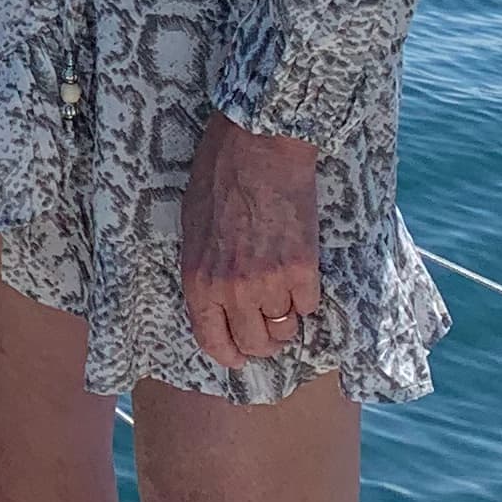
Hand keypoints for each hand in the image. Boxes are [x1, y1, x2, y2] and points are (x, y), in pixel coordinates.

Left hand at [181, 113, 323, 370]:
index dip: (229, 354)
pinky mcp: (302, 269)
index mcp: (199, 281)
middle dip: (264, 340)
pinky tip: (300, 269)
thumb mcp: (192, 228)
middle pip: (255, 343)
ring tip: (285, 292)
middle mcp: (232, 291)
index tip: (239, 357)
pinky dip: (307, 294)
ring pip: (285, 328)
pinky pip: (309, 304)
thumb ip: (204, 270)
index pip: (212, 341)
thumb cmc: (218, 176)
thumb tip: (217, 301)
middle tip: (271, 326)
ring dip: (287, 316)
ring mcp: (269, 283)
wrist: (257, 144)